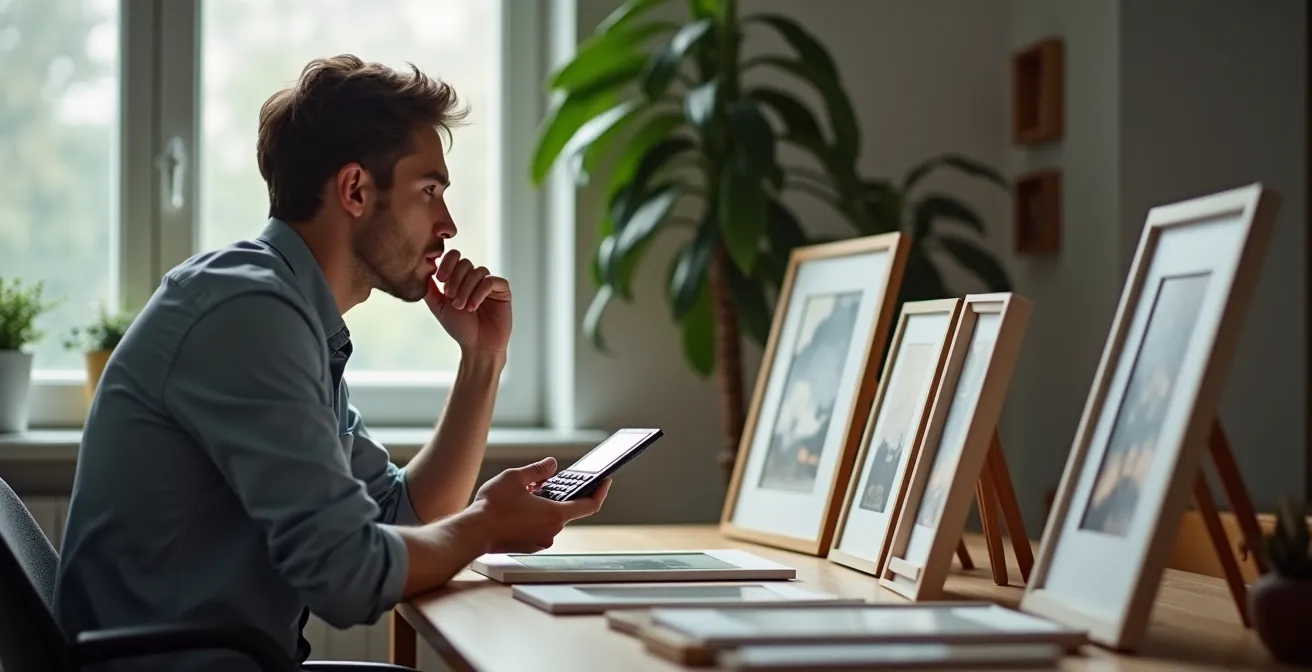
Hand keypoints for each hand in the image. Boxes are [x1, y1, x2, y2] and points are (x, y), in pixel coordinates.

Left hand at [425, 249, 511, 355]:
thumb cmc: (460, 328)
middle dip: (456, 279)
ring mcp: (489, 283)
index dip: (447, 263)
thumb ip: (429, 290)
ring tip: (462, 306)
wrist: (478, 346)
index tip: (440, 278)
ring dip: (466, 289)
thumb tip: (420, 270)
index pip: (454, 257)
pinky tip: (473, 306)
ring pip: (478, 272)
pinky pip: (491, 281)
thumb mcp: (439, 307)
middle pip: (465, 263)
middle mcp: (474, 278)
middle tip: (450, 296)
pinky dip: (480, 292)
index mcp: (459, 278)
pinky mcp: (502, 290)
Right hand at [469, 457, 610, 553]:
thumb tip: (551, 464)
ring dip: (543, 504)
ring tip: (525, 491)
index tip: (606, 481)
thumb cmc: (493, 507)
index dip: (600, 491)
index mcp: (555, 515)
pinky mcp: (528, 546)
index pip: (589, 505)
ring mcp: (540, 541)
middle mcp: (552, 532)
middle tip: (545, 481)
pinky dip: (534, 516)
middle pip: (565, 510)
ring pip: (549, 518)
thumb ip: (538, 470)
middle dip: (558, 493)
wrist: (473, 532)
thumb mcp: (515, 477)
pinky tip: (518, 506)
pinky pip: (538, 527)